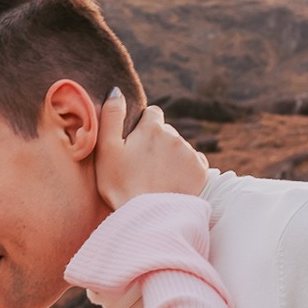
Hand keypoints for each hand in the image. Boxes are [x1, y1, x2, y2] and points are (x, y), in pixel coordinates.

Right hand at [95, 90, 208, 210]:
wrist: (146, 217)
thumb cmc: (119, 184)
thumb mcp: (106, 150)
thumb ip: (111, 116)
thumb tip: (117, 90)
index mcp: (152, 128)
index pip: (153, 113)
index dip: (144, 126)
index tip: (136, 144)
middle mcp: (175, 136)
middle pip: (167, 132)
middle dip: (158, 142)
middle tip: (144, 166)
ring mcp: (189, 153)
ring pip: (180, 148)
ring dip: (171, 157)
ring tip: (157, 178)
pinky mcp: (201, 171)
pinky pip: (194, 162)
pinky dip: (185, 169)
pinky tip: (172, 183)